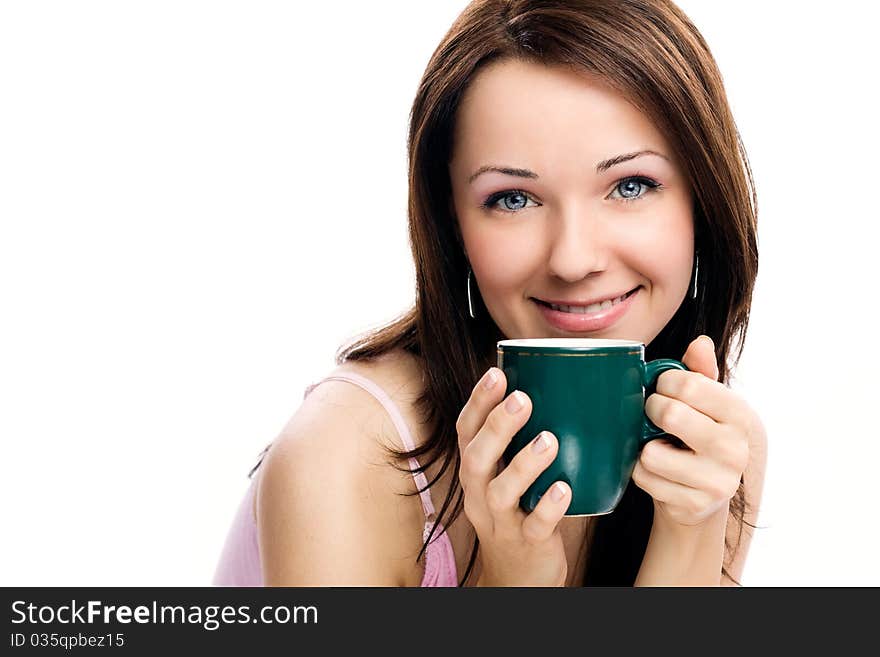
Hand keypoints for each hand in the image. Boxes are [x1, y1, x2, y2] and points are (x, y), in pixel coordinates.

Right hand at [456, 367, 570, 585]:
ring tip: (549, 440)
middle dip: (497, 426)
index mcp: (476, 472)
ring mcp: (501, 521)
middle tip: (522, 398)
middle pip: (476, 458)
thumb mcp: (508, 478)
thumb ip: (520, 442)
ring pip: (500, 492)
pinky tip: (564, 489)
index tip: (496, 373)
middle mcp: (480, 495)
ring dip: (523, 464)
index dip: (477, 403)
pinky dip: (548, 507)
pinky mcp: (526, 545)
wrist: (517, 580)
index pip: (466, 432)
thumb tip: (555, 388)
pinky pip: (534, 527)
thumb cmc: (519, 514)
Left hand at [633, 335, 760, 528]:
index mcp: (739, 415)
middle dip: (651, 411)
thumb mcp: (707, 402)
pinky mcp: (695, 505)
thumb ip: (701, 371)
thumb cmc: (699, 436)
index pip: (688, 384)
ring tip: (658, 446)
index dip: (663, 383)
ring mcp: (717, 481)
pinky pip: (644, 477)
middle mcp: (735, 449)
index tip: (662, 389)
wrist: (703, 498)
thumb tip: (700, 343)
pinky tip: (657, 471)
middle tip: (655, 416)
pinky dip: (641, 471)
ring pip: (651, 452)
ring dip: (644, 446)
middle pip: (669, 414)